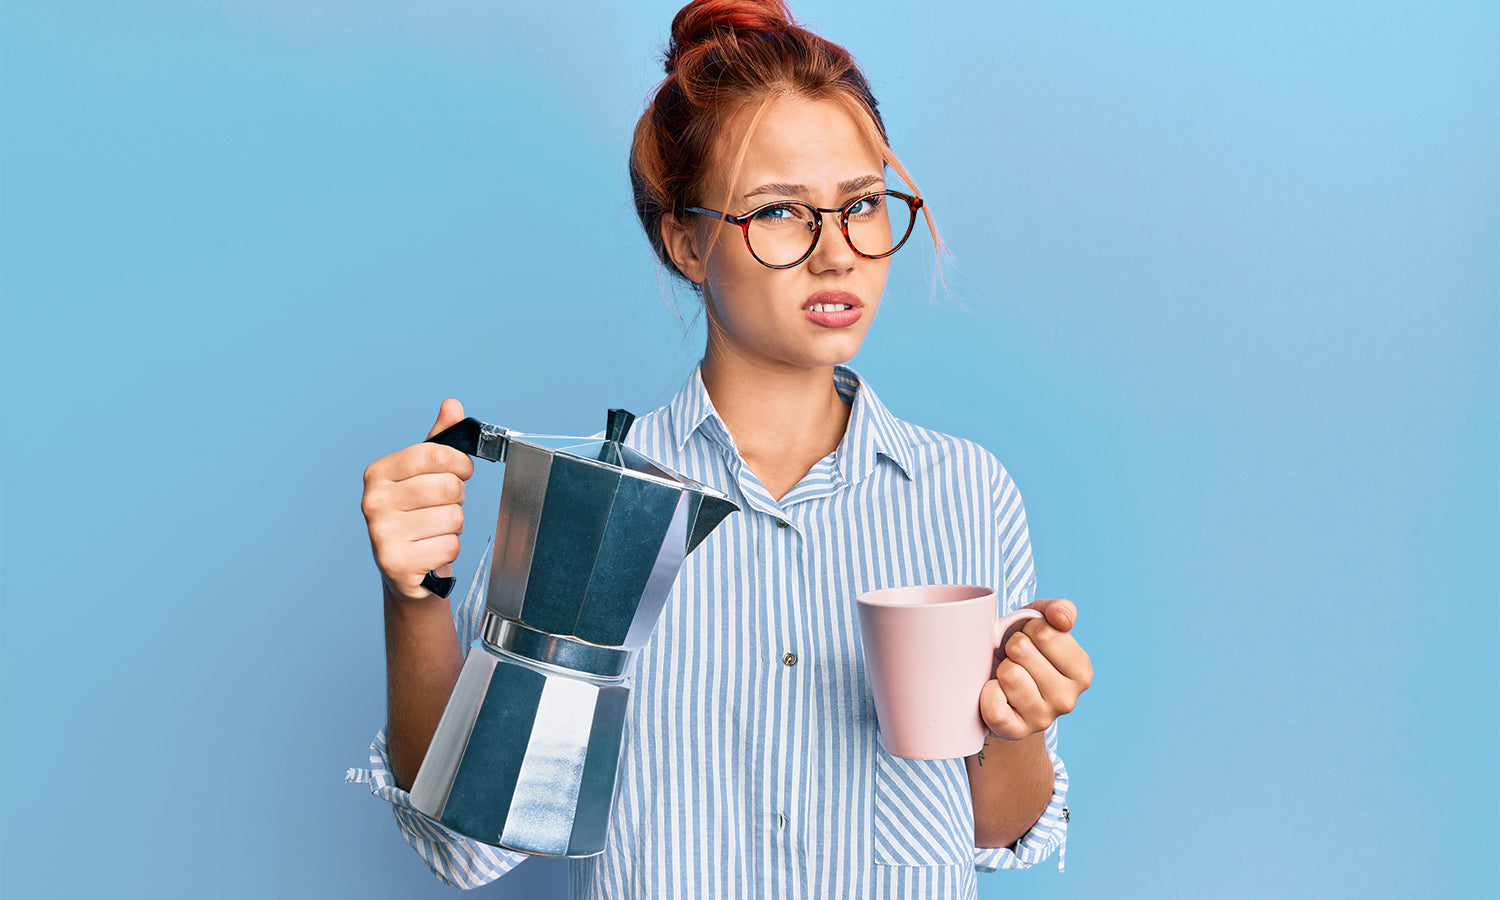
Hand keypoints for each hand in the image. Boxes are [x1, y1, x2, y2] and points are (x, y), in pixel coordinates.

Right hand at [360, 399, 473, 601]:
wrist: (408, 570)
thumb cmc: (419, 516)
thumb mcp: (426, 475)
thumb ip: (440, 440)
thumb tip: (451, 405)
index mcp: (378, 473)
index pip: (437, 454)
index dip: (460, 464)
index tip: (460, 472)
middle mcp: (373, 501)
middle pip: (449, 487)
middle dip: (457, 499)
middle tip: (442, 508)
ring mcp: (381, 533)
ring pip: (453, 518)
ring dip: (454, 527)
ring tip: (434, 531)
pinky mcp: (395, 563)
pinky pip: (449, 546)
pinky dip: (449, 550)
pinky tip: (431, 551)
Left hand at [978, 598, 1091, 740]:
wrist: (998, 688)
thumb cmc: (1022, 652)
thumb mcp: (1039, 622)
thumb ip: (1058, 609)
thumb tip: (1062, 617)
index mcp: (1081, 671)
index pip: (1045, 632)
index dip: (1027, 630)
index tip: (1030, 642)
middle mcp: (1068, 699)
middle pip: (1021, 650)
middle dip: (1011, 648)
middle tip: (1014, 661)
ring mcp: (1042, 719)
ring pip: (1008, 674)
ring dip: (999, 669)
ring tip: (1006, 677)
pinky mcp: (1015, 733)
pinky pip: (993, 706)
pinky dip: (986, 694)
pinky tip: (995, 694)